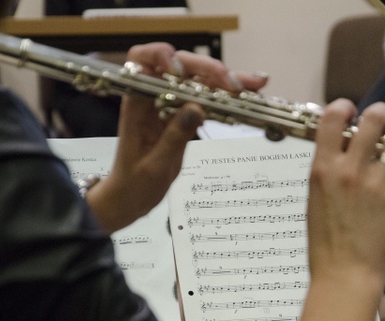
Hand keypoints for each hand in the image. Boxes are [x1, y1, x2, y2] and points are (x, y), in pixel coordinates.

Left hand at [85, 43, 268, 231]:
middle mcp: (154, 97)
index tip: (180, 71)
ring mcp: (171, 104)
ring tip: (255, 83)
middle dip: (208, 70)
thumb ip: (173, 137)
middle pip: (182, 67)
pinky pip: (207, 99)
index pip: (143, 61)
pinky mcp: (185, 115)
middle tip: (233, 85)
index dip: (161, 56)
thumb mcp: (154, 165)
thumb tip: (196, 108)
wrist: (130, 199)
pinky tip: (250, 94)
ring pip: (200, 81)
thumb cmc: (134, 184)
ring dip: (226, 80)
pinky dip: (228, 97)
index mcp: (137, 104)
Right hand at [307, 100, 384, 282]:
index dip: (342, 107)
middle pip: (370, 121)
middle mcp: (348, 171)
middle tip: (384, 114)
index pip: (332, 120)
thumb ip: (327, 175)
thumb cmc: (325, 245)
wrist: (344, 275)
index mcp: (322, 170)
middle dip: (380, 112)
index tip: (349, 109)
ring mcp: (375, 184)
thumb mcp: (314, 202)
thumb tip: (336, 155)